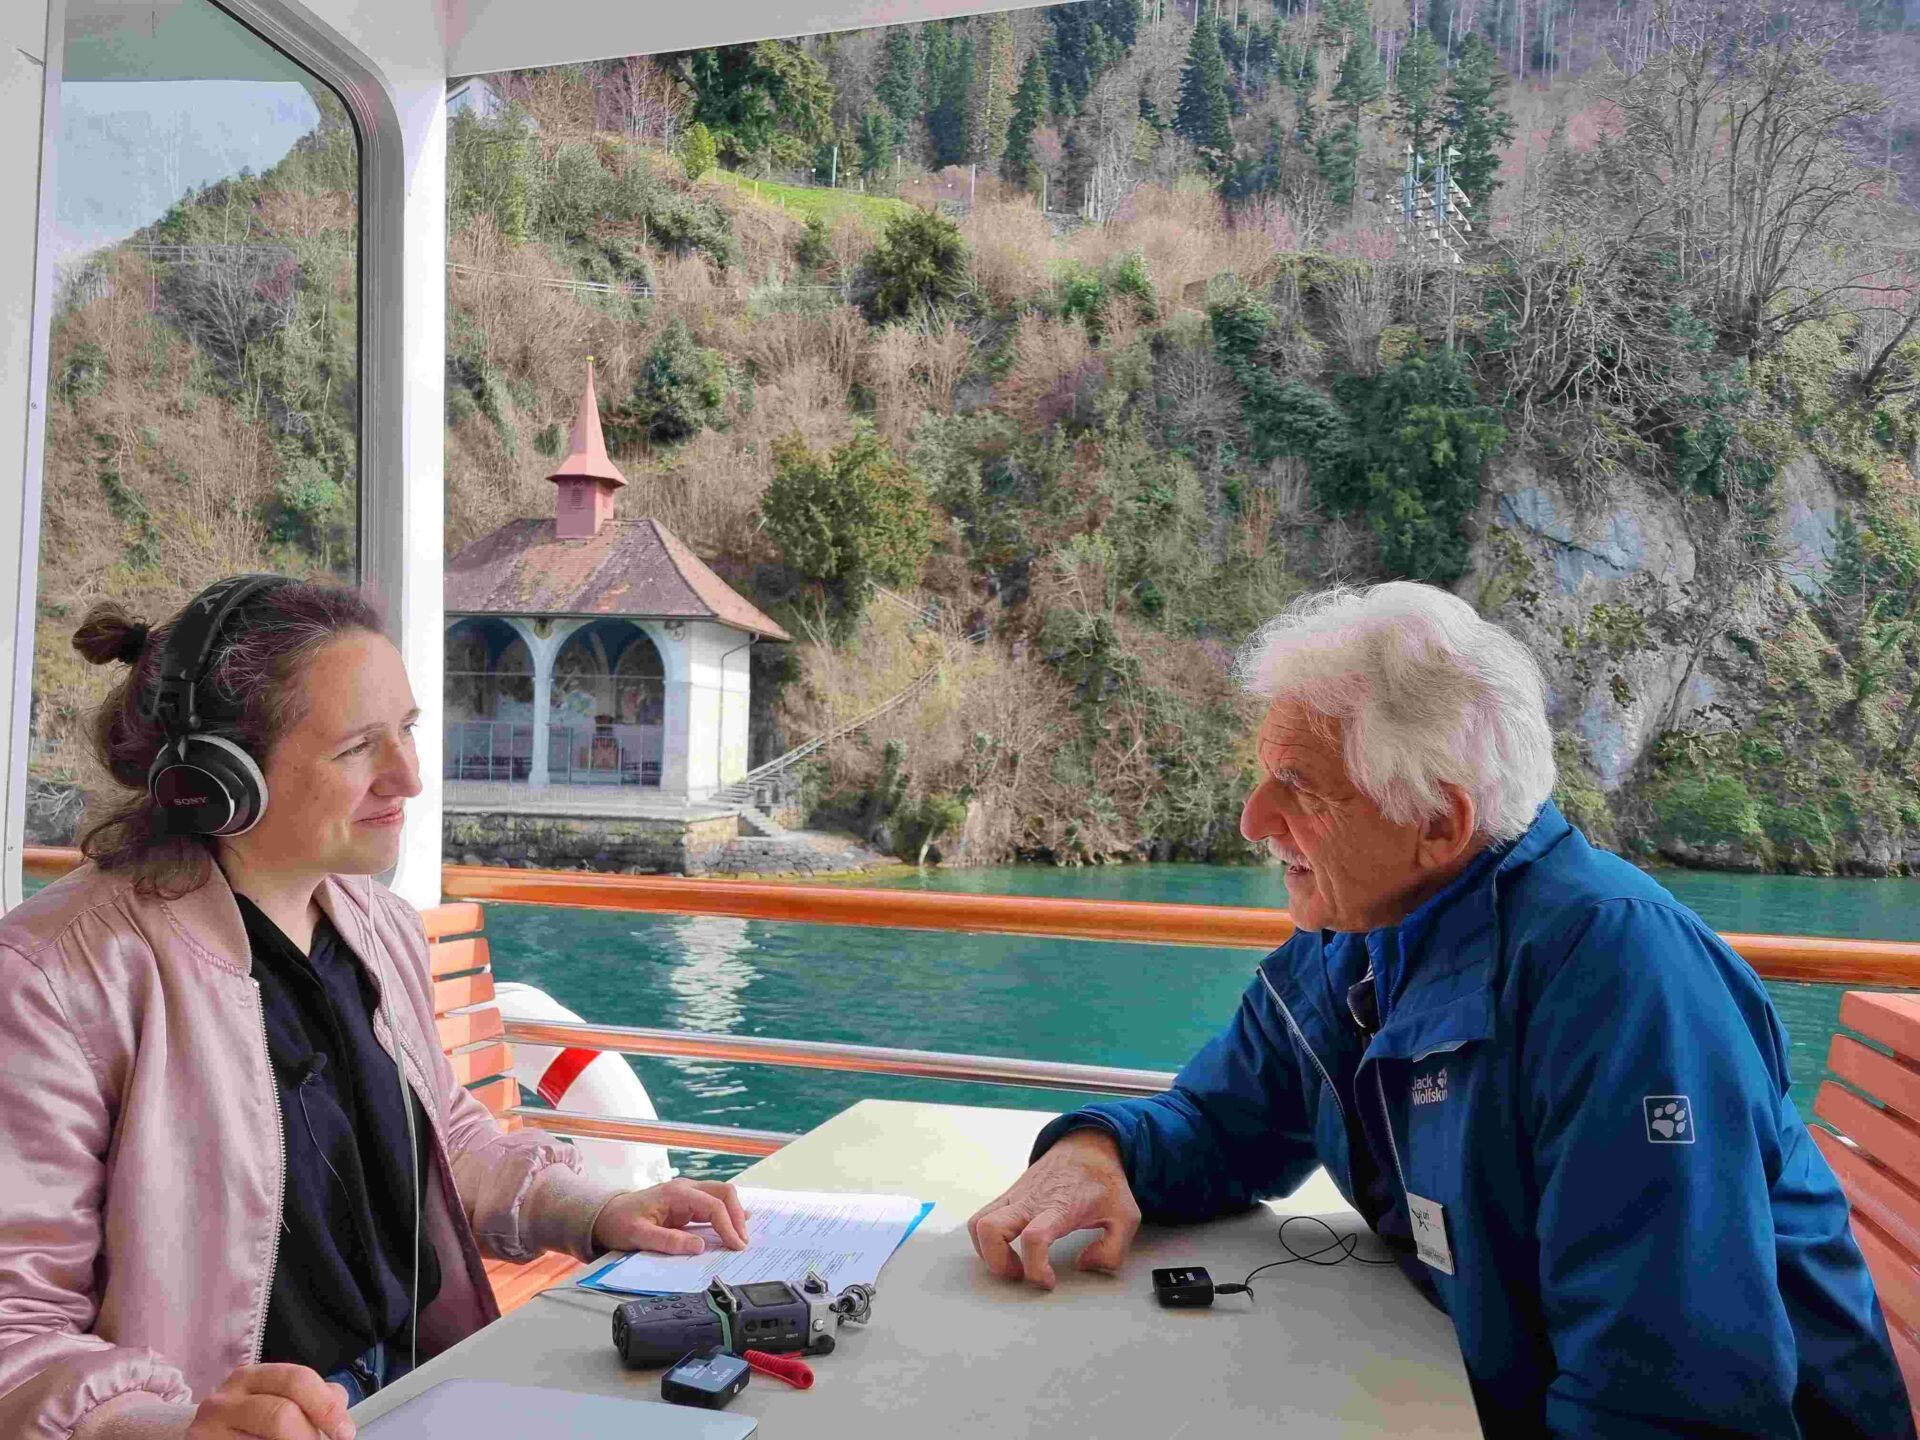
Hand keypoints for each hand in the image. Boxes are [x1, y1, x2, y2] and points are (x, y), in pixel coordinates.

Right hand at [186, 1363, 354, 1439]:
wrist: (207, 1439)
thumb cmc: (250, 1422)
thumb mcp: (277, 1399)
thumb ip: (312, 1398)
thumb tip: (340, 1414)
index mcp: (251, 1377)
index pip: (297, 1381)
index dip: (327, 1408)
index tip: (345, 1432)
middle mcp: (224, 1399)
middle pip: (280, 1414)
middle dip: (308, 1436)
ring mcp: (206, 1429)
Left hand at [593, 1179, 749, 1255]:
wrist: (605, 1215)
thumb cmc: (619, 1222)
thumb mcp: (639, 1235)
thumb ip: (669, 1241)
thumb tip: (700, 1246)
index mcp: (676, 1193)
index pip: (713, 1205)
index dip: (728, 1225)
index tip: (736, 1245)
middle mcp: (685, 1189)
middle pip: (724, 1193)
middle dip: (737, 1217)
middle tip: (742, 1242)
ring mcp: (687, 1195)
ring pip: (721, 1197)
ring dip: (734, 1215)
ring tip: (741, 1238)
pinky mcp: (686, 1205)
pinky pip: (713, 1206)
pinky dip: (726, 1216)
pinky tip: (735, 1226)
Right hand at [967, 1128, 1141, 1289]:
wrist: (1086, 1146)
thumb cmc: (1104, 1182)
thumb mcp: (1126, 1217)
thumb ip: (1112, 1251)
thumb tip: (1083, 1264)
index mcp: (1059, 1207)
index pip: (1034, 1238)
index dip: (1035, 1269)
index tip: (1048, 1281)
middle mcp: (1030, 1201)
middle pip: (990, 1230)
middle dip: (998, 1263)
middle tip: (1021, 1273)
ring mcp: (1015, 1197)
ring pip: (977, 1224)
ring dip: (987, 1252)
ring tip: (1012, 1262)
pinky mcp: (1008, 1196)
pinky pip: (981, 1217)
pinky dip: (986, 1239)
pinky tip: (1007, 1248)